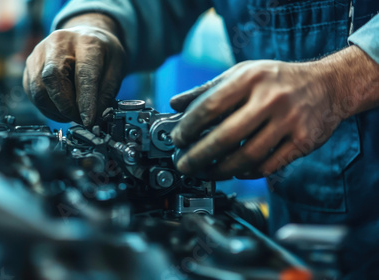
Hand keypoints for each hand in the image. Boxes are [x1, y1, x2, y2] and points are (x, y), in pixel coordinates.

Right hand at [23, 14, 125, 126]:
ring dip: (55, 109)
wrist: (86, 34)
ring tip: (72, 113)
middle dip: (65, 106)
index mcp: (87, 42)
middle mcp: (59, 42)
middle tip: (79, 118)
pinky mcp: (30, 64)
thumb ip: (106, 93)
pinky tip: (61, 108)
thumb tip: (94, 117)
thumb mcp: (116, 69)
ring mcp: (40, 52)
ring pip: (38, 89)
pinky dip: (47, 107)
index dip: (85, 100)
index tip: (88, 120)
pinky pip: (32, 93)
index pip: (84, 73)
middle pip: (52, 77)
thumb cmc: (101, 53)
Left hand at [170, 47, 375, 179]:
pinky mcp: (302, 141)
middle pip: (225, 136)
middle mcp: (270, 99)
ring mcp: (288, 121)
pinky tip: (235, 172)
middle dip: (198, 156)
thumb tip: (175, 103)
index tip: (177, 140)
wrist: (328, 85)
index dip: (188, 128)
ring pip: (247, 156)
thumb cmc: (277, 79)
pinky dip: (248, 172)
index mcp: (250, 78)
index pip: (209, 107)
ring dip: (220, 170)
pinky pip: (269, 165)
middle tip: (184, 165)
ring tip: (206, 172)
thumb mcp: (242, 73)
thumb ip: (208, 89)